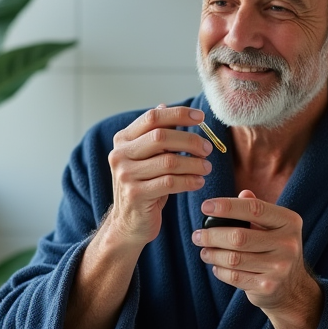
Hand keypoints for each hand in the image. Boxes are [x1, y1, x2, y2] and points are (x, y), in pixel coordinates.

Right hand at [101, 105, 214, 249]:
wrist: (128, 223)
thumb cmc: (144, 186)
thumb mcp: (146, 158)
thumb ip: (154, 134)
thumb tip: (163, 105)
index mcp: (123, 140)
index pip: (152, 118)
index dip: (178, 114)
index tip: (200, 117)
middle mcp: (120, 155)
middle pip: (161, 137)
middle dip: (190, 141)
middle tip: (208, 149)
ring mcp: (125, 175)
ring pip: (169, 161)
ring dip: (194, 163)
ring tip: (206, 167)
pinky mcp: (135, 194)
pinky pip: (170, 183)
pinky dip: (189, 181)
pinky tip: (198, 182)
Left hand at [194, 190, 321, 328]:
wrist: (292, 287)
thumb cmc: (275, 247)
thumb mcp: (272, 225)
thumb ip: (257, 209)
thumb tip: (243, 194)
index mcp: (289, 222)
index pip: (254, 209)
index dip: (227, 206)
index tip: (205, 207)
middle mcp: (288, 244)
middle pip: (239, 237)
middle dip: (211, 235)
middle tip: (196, 235)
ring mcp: (280, 268)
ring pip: (233, 259)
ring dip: (212, 254)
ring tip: (204, 251)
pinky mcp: (268, 287)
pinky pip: (234, 277)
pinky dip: (220, 271)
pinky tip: (216, 266)